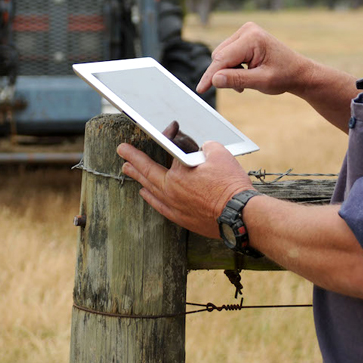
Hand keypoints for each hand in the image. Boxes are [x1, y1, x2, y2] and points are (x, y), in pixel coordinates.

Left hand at [118, 141, 253, 239]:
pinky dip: (150, 198)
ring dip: (139, 178)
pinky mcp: (182, 218)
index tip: (129, 145)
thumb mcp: (218, 154)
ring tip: (128, 171)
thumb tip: (202, 149)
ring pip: (151, 190)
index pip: (157, 155)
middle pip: (147, 173)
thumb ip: (205, 147)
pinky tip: (146, 194)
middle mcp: (171, 191)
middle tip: (122, 154)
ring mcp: (175, 206)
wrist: (240, 215)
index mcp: (177, 173)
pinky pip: (159, 206)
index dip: (152, 144)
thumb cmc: (230, 185)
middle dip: (133, 162)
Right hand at [196, 22, 309, 95]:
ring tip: (246, 82)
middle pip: (220, 56)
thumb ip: (237, 80)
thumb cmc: (285, 76)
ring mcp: (245, 32)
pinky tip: (245, 74)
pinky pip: (228, 54)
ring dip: (229, 72)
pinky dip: (232, 67)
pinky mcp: (244, 37)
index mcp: (252, 38)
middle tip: (240, 88)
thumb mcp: (261, 82)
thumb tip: (214, 79)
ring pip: (222, 56)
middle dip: (224, 74)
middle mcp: (247, 30)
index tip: (201, 89)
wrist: (299, 72)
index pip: (222, 58)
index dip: (210, 75)